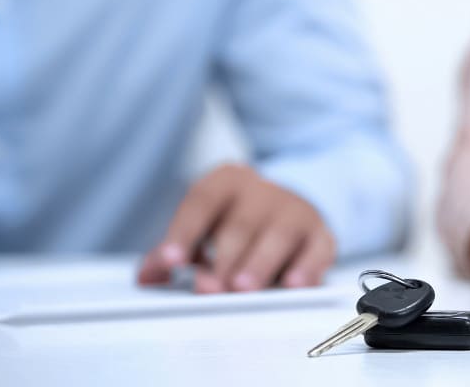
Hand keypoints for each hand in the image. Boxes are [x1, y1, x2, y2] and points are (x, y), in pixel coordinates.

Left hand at [138, 164, 335, 292]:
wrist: (287, 208)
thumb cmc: (236, 222)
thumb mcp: (203, 226)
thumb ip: (174, 250)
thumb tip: (148, 276)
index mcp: (227, 181)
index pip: (202, 202)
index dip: (184, 232)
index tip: (171, 261)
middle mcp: (263, 191)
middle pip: (240, 224)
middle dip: (224, 259)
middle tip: (208, 287)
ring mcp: (296, 211)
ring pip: (278, 234)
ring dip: (259, 263)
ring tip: (243, 288)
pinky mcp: (321, 234)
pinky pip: (317, 250)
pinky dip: (306, 268)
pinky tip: (292, 284)